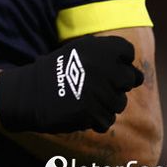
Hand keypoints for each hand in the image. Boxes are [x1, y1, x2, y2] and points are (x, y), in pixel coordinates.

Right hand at [0, 35, 143, 133]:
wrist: (30, 93)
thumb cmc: (55, 71)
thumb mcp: (78, 51)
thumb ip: (105, 57)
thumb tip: (136, 74)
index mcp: (98, 46)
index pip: (127, 51)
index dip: (120, 61)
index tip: (106, 68)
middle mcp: (103, 65)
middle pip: (130, 78)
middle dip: (116, 85)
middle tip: (96, 87)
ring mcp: (100, 89)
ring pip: (120, 102)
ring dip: (106, 104)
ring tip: (86, 99)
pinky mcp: (94, 111)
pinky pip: (108, 120)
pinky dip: (97, 120)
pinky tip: (81, 112)